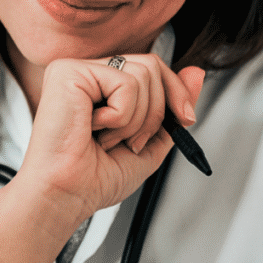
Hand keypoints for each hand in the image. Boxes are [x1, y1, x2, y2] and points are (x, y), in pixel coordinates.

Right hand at [0, 53, 204, 262]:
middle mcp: (87, 72)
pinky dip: (121, 117)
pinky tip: (94, 130)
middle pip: (152, 65)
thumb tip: (196, 72)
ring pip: (143, 74)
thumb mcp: (149, 143)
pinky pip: (125, 83)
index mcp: (101, 86)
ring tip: (107, 139)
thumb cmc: (92, 179)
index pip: (152, 67)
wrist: (66, 197)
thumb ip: (172, 108)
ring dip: (136, 120)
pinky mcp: (68, 72)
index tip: (185, 119)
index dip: (175, 92)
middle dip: (156, 112)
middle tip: (132, 142)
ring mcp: (76, 69)